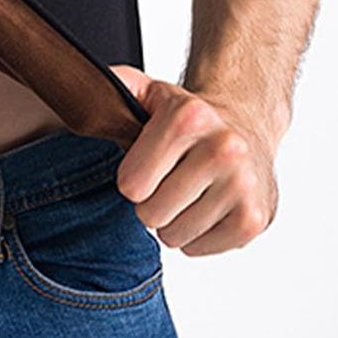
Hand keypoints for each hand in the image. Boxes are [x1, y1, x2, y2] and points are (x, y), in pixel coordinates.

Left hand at [107, 65, 279, 256]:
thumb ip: (116, 87)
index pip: (131, 185)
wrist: (247, 127)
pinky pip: (198, 249)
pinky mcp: (253, 219)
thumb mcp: (151, 93)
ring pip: (174, 237)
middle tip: (167, 183)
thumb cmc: (189, 118)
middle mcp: (223, 150)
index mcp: (189, 118)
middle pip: (151, 215)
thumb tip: (84, 90)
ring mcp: (244, 186)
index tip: (145, 166)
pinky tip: (207, 207)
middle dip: (151, 203)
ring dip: (174, 221)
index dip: (132, 179)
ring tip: (187, 194)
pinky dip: (196, 235)